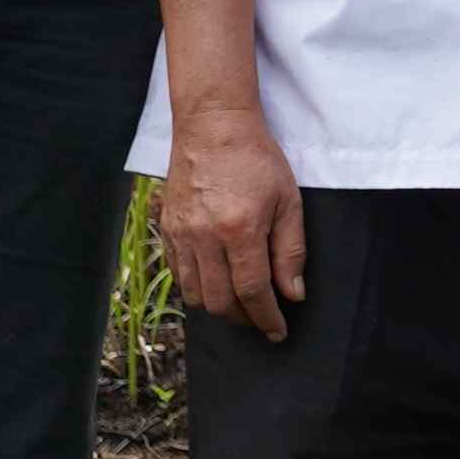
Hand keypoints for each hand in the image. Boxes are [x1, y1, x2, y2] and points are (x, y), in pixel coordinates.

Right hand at [157, 110, 306, 339]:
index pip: (252, 292)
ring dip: (218, 307)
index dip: (266, 317)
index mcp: (240, 230)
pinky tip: (214, 283)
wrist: (213, 127)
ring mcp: (181, 233)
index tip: (277, 331)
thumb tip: (293, 294)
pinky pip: (177, 273)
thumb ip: (291, 251)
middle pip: (219, 301)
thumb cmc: (257, 160)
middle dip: (243, 318)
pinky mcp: (166, 228)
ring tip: (239, 305)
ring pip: (194, 293)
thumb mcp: (288, 201)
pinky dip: (195, 287)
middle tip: (260, 319)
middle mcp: (205, 237)